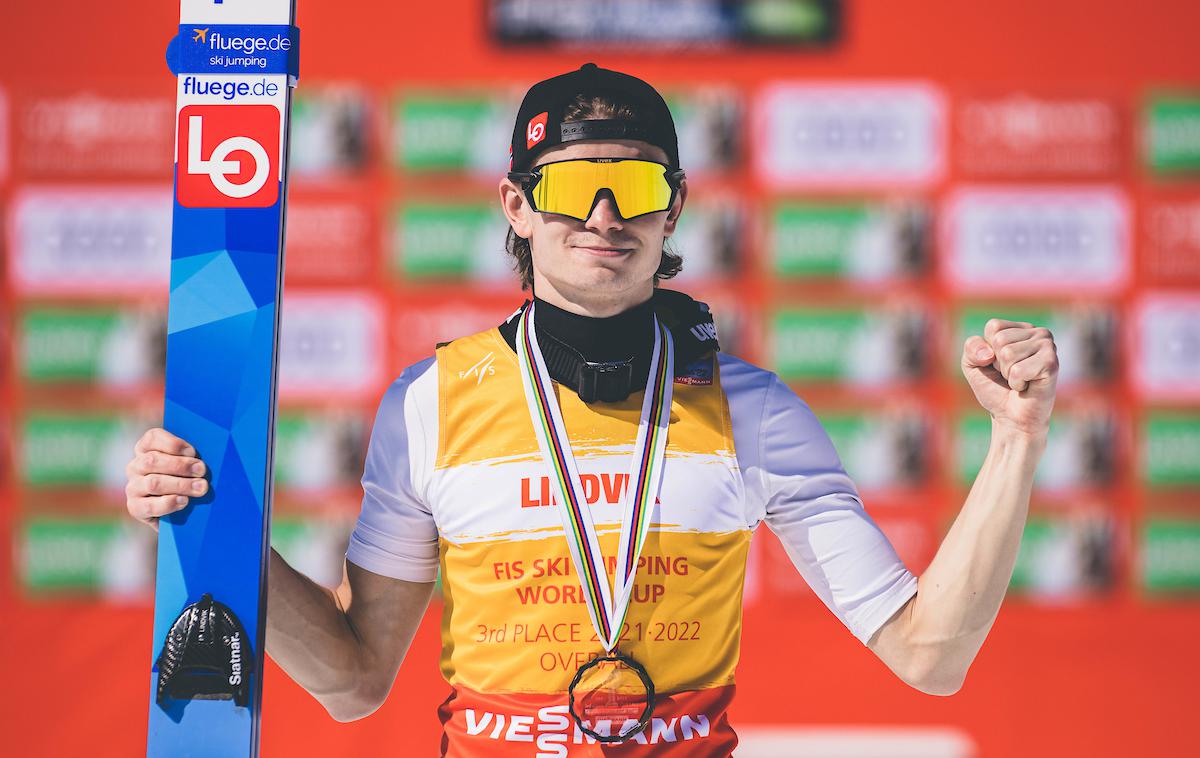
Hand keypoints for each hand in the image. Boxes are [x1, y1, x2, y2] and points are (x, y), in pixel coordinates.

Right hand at [124, 427, 207, 530]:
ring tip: (200, 488)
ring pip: (153, 483)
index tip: (193, 452)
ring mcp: (133, 487)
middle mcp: (136, 466)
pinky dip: (169, 503)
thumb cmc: (184, 480)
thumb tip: (206, 458)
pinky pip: (149, 505)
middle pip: (153, 460)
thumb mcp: (187, 465)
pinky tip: (184, 501)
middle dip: (181, 465)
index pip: (152, 438)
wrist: (174, 513)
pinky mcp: (135, 508)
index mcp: (146, 449)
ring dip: (180, 485)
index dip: (173, 444)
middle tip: (202, 470)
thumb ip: (191, 457)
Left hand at [961, 319, 1058, 437]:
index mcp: (1021, 329)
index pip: (994, 327)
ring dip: (1008, 374)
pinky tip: (1027, 386)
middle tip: (1010, 376)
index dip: (988, 351)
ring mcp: (1048, 346)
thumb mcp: (973, 364)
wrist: (1012, 418)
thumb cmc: (995, 389)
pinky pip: (1018, 370)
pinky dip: (1016, 383)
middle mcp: (1038, 333)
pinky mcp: (1052, 363)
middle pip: (1000, 340)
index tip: (998, 365)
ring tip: (1019, 381)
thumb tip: (988, 352)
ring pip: (1008, 353)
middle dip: (998, 364)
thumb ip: (971, 348)